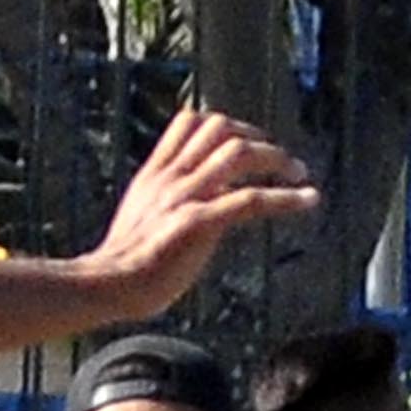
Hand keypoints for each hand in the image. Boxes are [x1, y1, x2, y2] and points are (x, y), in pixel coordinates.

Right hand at [87, 106, 318, 315]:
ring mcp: (184, 198)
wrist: (103, 287)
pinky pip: (250, 200)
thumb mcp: (138, 221)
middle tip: (279, 161)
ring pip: (241, 153)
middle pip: (221, 128)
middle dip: (258, 137)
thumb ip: (163, 204)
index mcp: (154, 175)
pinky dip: (286, 199)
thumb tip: (191, 206)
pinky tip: (308, 201)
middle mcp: (171, 178)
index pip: (190, 123)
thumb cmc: (119, 268)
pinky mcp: (198, 224)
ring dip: (278, 160)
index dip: (226, 125)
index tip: (247, 143)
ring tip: (299, 175)